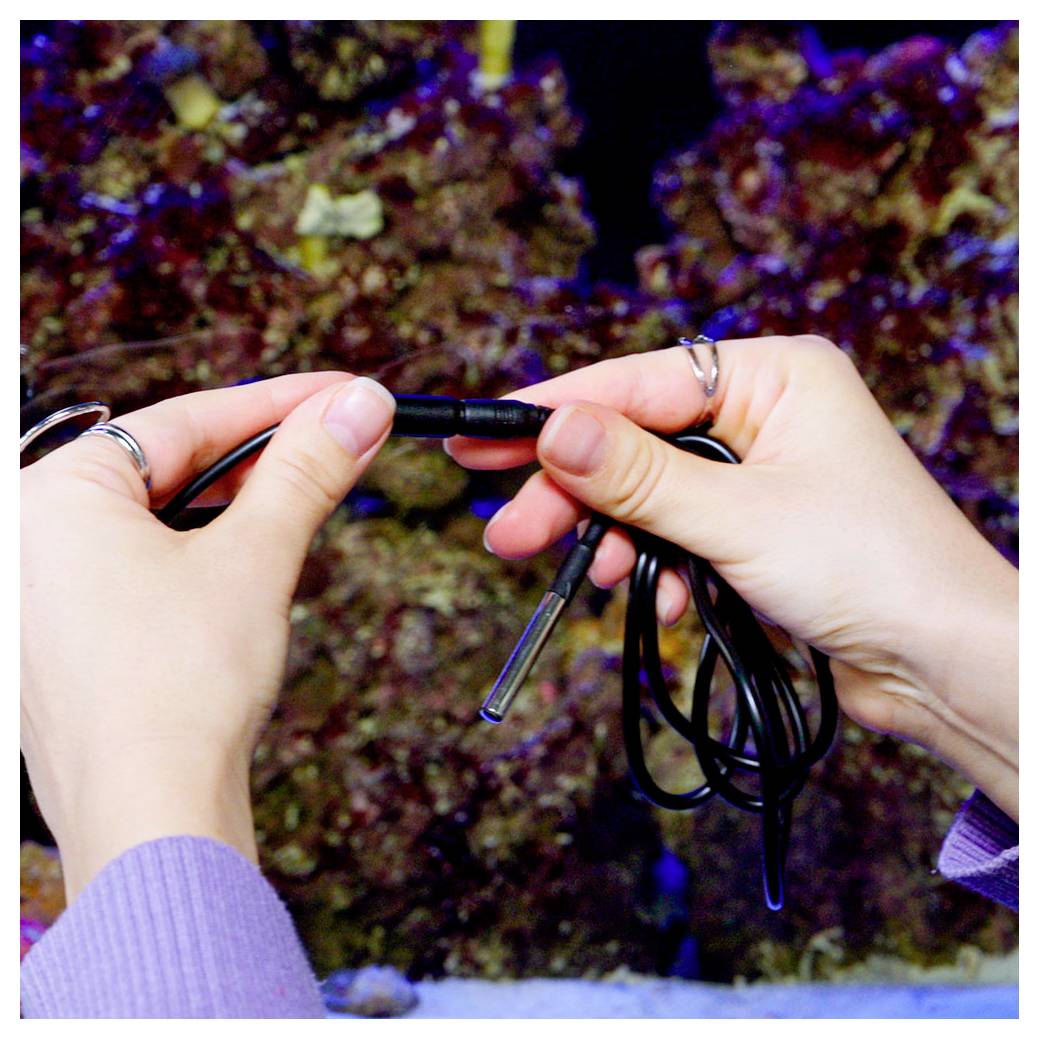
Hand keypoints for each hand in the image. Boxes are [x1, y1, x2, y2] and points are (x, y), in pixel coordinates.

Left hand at [21, 373, 396, 899]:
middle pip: (172, 466)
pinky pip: (142, 567)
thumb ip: (308, 469)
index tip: (345, 394)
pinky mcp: (64, 642)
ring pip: (160, 519)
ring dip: (239, 508)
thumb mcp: (258, 557)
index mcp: (55, 494)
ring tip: (308, 502)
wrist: (150, 817)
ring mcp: (42, 594)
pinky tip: (252, 565)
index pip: (187, 418)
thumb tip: (362, 405)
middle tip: (341, 445)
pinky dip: (202, 556)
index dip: (280, 402)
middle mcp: (30, 537)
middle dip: (265, 456)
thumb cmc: (180, 686)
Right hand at [446, 336, 1018, 817]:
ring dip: (615, 539)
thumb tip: (553, 428)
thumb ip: (637, 475)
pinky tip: (657, 601)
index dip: (554, 413)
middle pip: (634, 441)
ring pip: (649, 494)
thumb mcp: (737, 517)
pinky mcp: (753, 528)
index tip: (480, 434)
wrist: (945, 665)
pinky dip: (656, 567)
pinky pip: (676, 533)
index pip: (636, 383)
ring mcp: (758, 473)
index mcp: (774, 375)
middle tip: (506, 531)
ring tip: (590, 579)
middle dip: (574, 493)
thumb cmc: (873, 570)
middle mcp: (764, 413)